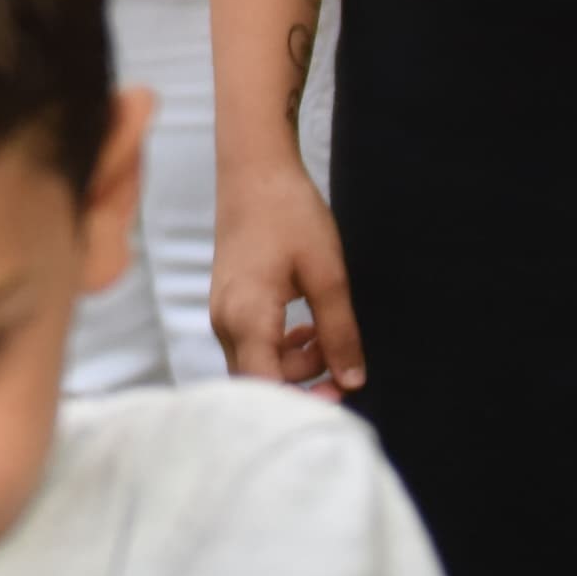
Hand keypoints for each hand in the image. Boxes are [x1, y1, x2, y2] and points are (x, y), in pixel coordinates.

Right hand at [212, 151, 363, 392]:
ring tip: (328, 338)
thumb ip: (339, 331)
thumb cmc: (290, 215)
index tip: (340, 399)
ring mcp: (222, 312)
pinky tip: (306, 327)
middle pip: (258, 381)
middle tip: (345, 372)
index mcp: (247, 317)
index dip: (301, 403)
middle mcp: (225, 322)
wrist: (254, 172)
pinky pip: (251, 343)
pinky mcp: (227, 303)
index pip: (265, 386)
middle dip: (302, 385)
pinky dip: (281, 347)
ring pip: (255, 363)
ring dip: (295, 365)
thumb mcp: (328, 274)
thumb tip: (354, 381)